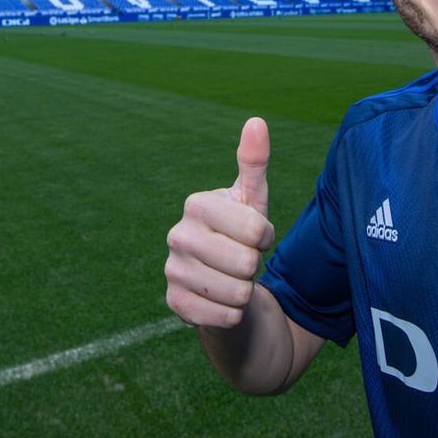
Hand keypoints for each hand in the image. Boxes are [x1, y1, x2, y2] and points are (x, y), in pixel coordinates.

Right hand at [165, 117, 275, 328]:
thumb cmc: (242, 236)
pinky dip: (233, 314)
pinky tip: (222, 302)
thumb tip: (256, 121)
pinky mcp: (175, 304)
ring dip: (245, 292)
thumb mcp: (253, 200)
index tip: (253, 237)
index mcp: (196, 204)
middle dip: (254, 266)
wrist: (225, 285)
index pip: (256, 231)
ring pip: (237, 293)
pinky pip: (224, 316)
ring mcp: (172, 271)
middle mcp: (177, 236)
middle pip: (246, 263)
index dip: (265, 238)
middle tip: (242, 260)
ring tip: (233, 280)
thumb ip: (254, 162)